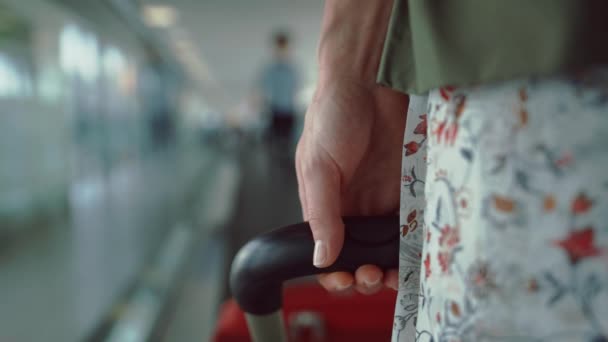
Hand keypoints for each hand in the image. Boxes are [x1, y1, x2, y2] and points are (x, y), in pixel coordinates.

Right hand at [296, 76, 407, 293]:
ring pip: (385, 247)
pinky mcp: (404, 189)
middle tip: (372, 276)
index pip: (326, 249)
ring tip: (393, 273)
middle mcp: (351, 206)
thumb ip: (321, 213)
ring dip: (388, 266)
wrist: (368, 81)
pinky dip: (412, 244)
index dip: (333, 272)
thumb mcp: (317, 166)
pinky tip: (415, 254)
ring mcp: (379, 199)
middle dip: (363, 274)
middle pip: (357, 254)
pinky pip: (409, 225)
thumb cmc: (332, 115)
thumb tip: (321, 256)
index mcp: (323, 204)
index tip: (345, 282)